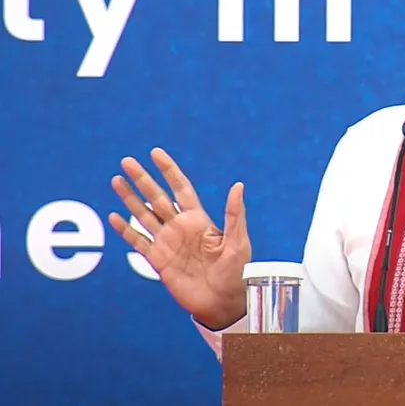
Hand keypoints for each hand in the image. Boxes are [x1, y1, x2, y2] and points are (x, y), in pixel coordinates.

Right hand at [108, 148, 251, 329]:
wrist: (223, 303)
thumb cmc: (236, 272)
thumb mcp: (238, 242)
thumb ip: (234, 215)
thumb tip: (238, 185)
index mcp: (200, 220)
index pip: (180, 188)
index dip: (169, 171)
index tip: (156, 153)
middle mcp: (181, 228)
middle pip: (157, 197)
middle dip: (143, 179)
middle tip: (126, 161)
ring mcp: (168, 243)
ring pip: (143, 215)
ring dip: (130, 199)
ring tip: (116, 181)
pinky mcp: (158, 261)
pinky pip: (138, 242)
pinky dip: (125, 230)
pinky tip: (114, 216)